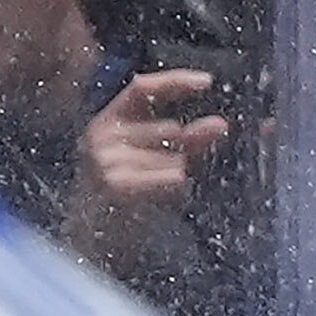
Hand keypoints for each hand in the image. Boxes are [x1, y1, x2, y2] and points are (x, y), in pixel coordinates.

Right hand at [80, 67, 230, 212]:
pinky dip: (176, 185)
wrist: (96, 234)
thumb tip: (219, 125)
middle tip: (177, 169)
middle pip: (168, 127)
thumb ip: (188, 138)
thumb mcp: (158, 157)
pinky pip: (169, 176)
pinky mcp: (115, 184)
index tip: (206, 83)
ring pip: (172, 156)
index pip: (143, 88)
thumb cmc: (129, 191)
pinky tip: (167, 194)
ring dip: (177, 173)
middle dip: (183, 148)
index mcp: (110, 120)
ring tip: (160, 191)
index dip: (175, 81)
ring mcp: (106, 159)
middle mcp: (103, 135)